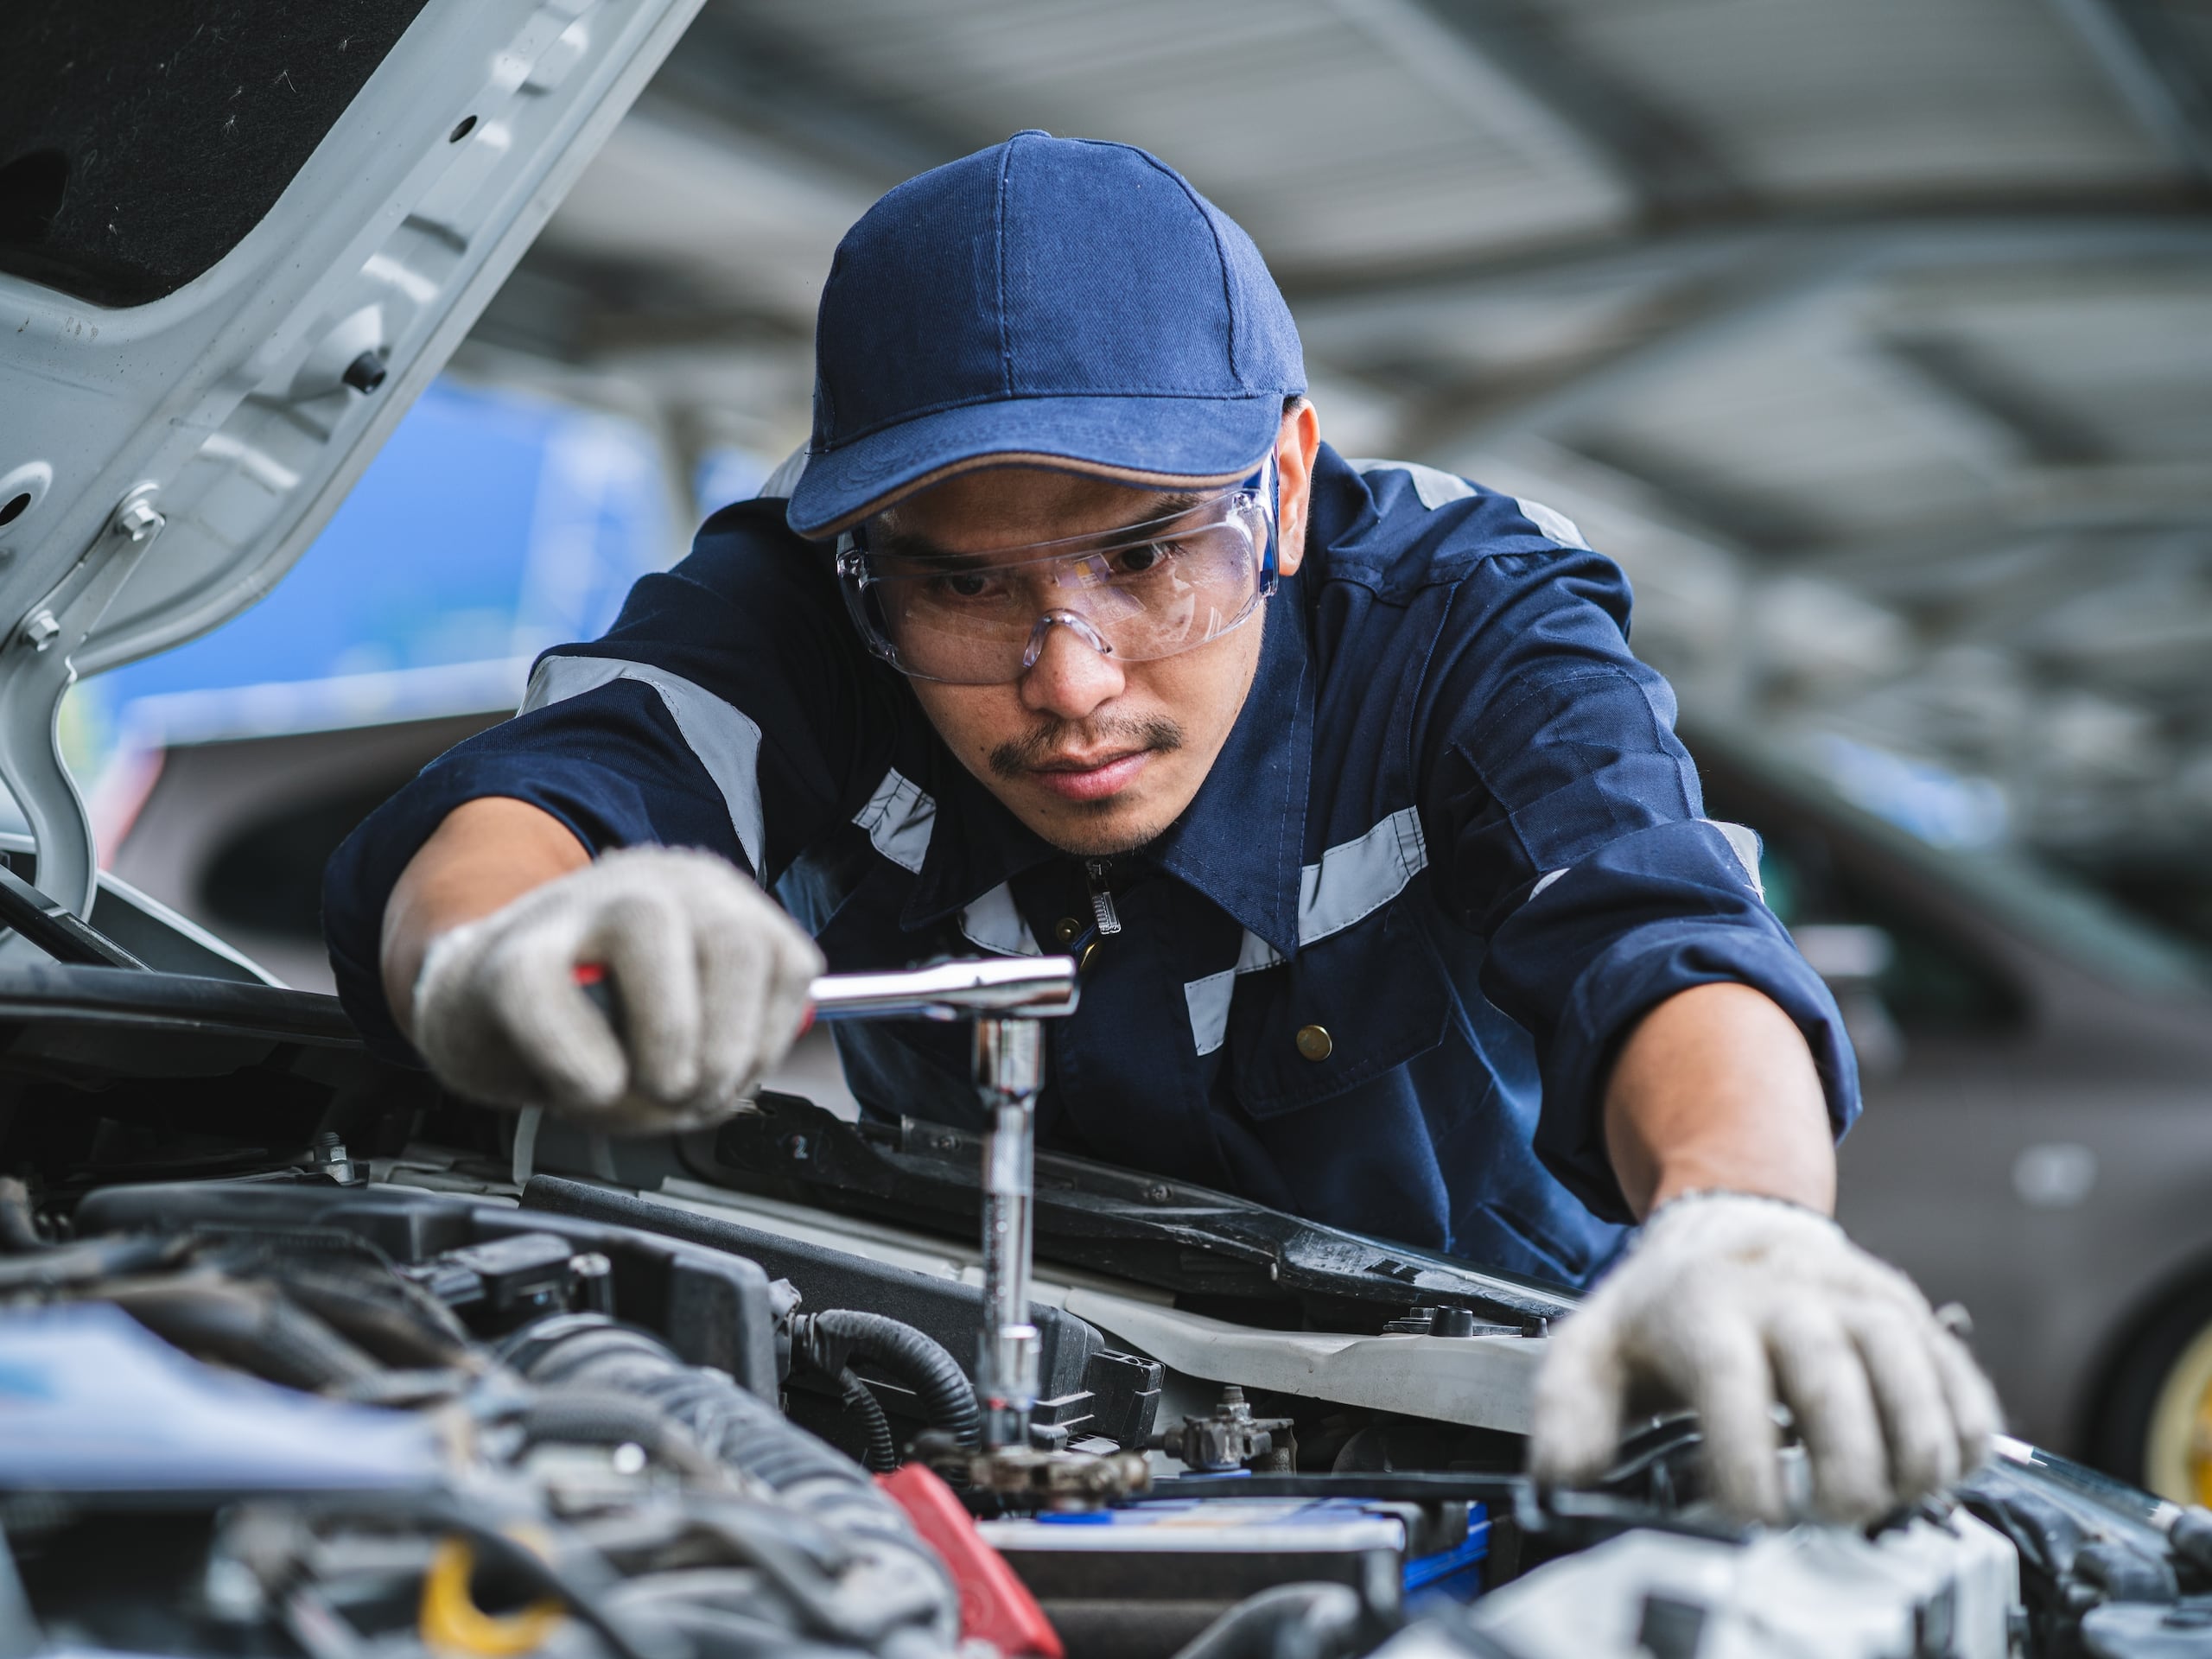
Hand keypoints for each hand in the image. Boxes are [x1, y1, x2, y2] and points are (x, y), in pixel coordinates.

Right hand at [410, 845, 823, 1133]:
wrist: (477, 1007)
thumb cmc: (593, 1024)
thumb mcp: (685, 1034)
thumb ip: (728, 1050)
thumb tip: (724, 1084)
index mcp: (713, 900)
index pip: (786, 961)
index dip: (769, 1041)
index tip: (735, 1082)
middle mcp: (656, 884)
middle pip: (734, 942)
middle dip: (728, 1047)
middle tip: (691, 1097)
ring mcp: (578, 906)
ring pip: (649, 933)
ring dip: (665, 1040)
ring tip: (640, 1091)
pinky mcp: (507, 952)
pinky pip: (550, 999)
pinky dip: (579, 1063)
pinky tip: (582, 1087)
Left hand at [1530, 1191, 2000, 1523]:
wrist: (1732, 1222)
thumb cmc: (1665, 1306)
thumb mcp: (1594, 1346)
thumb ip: (1568, 1413)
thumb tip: (1564, 1479)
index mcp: (1705, 1308)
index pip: (1732, 1383)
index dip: (1748, 1464)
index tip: (1754, 1519)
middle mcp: (1788, 1295)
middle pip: (1833, 1380)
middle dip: (1842, 1469)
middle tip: (1830, 1519)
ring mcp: (1857, 1299)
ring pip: (1910, 1374)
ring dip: (1912, 1456)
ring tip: (1888, 1502)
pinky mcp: (1911, 1314)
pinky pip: (1960, 1379)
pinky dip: (1964, 1437)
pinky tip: (1937, 1473)